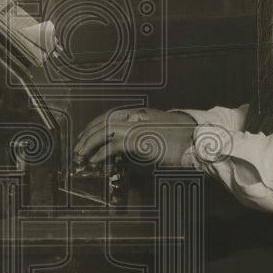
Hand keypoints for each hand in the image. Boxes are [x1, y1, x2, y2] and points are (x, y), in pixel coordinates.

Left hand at [74, 107, 196, 166]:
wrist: (194, 138)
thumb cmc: (179, 137)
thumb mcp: (157, 130)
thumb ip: (141, 131)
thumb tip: (127, 142)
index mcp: (138, 113)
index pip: (109, 115)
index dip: (94, 124)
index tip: (85, 133)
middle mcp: (134, 117)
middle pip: (102, 121)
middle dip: (87, 134)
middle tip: (78, 146)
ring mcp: (135, 127)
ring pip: (104, 131)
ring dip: (89, 143)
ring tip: (81, 154)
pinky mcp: (138, 140)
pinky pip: (112, 146)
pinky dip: (101, 153)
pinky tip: (94, 160)